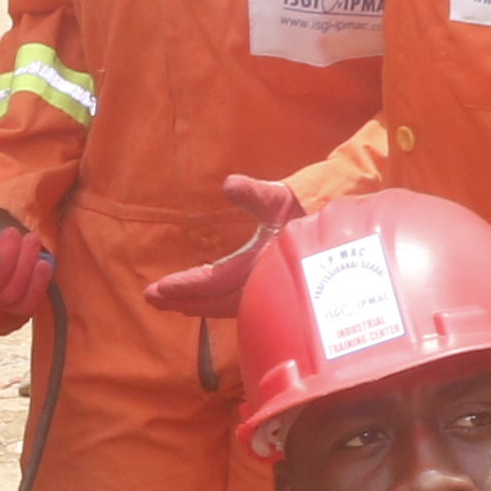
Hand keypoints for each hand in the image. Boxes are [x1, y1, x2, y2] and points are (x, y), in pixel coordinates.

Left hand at [144, 173, 308, 319]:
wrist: (339, 229)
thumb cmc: (306, 209)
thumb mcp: (279, 198)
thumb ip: (254, 193)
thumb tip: (229, 183)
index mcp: (260, 263)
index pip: (215, 281)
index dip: (187, 286)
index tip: (159, 289)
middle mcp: (261, 283)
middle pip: (215, 302)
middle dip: (182, 301)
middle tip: (151, 299)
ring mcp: (266, 291)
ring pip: (226, 307)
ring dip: (197, 305)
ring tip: (171, 303)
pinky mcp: (269, 291)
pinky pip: (237, 305)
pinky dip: (215, 304)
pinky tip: (204, 301)